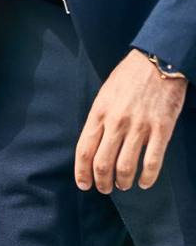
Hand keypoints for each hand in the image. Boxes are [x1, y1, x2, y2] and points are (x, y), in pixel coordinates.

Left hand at [75, 49, 187, 192]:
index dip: (82, 173)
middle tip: (105, 188)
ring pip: (125, 167)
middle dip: (102, 182)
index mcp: (99, 113)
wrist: (161, 57)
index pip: (84, 152)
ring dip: (122, 182)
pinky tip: (144, 183)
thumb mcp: (105, 94)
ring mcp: (140, 126)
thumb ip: (98, 120)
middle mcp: (117, 122)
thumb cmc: (130, 77)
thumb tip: (91, 148)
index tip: (84, 184)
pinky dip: (147, 177)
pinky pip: (152, 162)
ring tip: (123, 185)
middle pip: (102, 164)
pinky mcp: (162, 128)